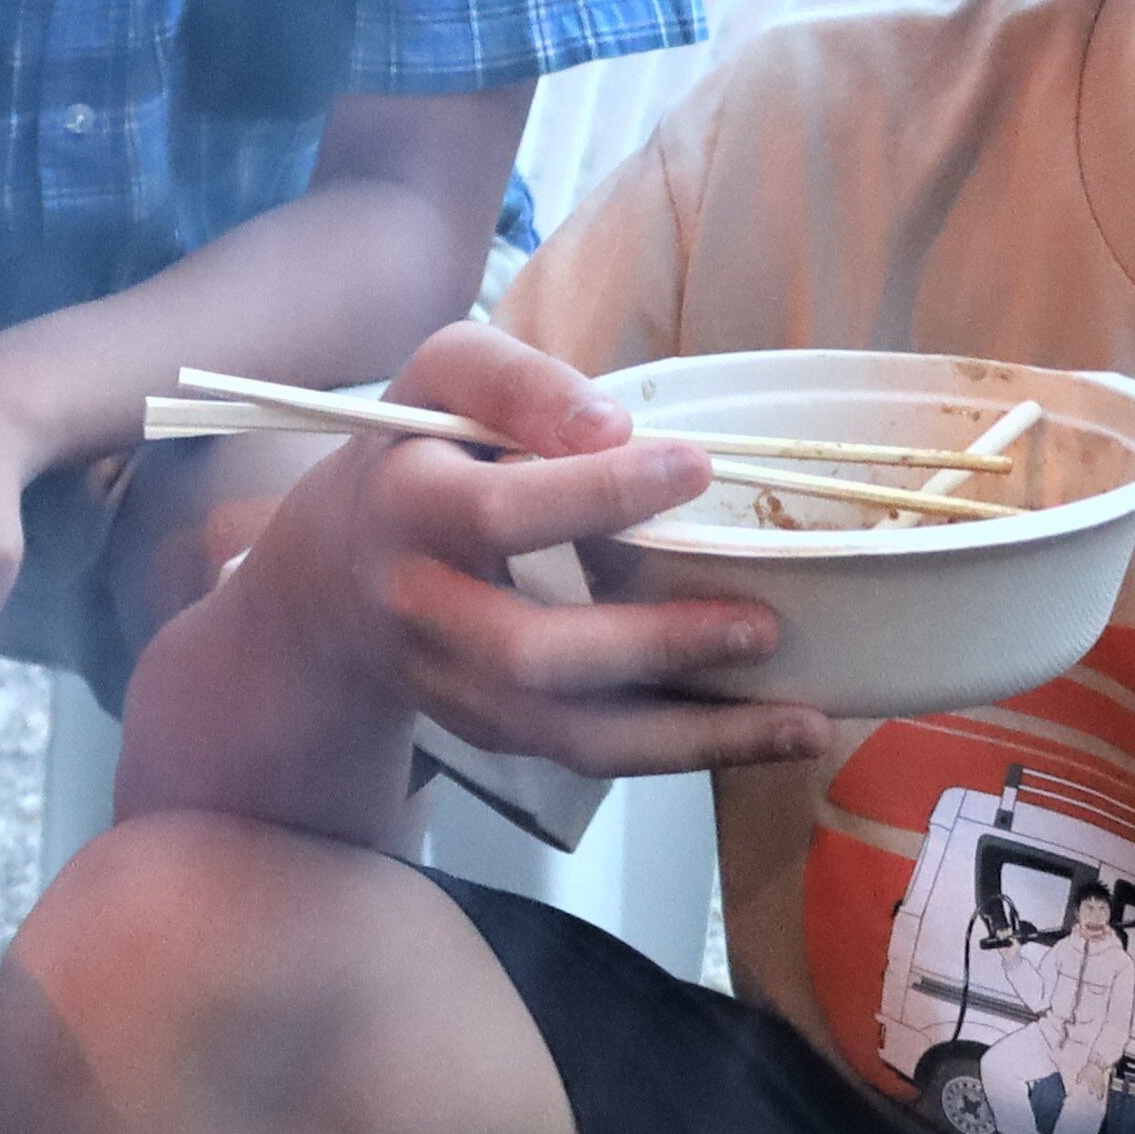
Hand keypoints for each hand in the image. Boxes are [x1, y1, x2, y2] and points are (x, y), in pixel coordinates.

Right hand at [277, 324, 843, 780]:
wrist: (334, 574)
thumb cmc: (423, 455)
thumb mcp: (446, 379)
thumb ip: (519, 381)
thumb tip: (615, 428)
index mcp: (406, 507)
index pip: (502, 511)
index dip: (600, 493)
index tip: (697, 464)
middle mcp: (419, 609)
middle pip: (529, 653)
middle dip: (653, 646)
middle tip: (760, 624)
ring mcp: (450, 685)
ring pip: (566, 734)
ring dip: (690, 736)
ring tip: (800, 720)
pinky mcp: (488, 732)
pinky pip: (584, 754)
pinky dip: (678, 752)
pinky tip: (762, 732)